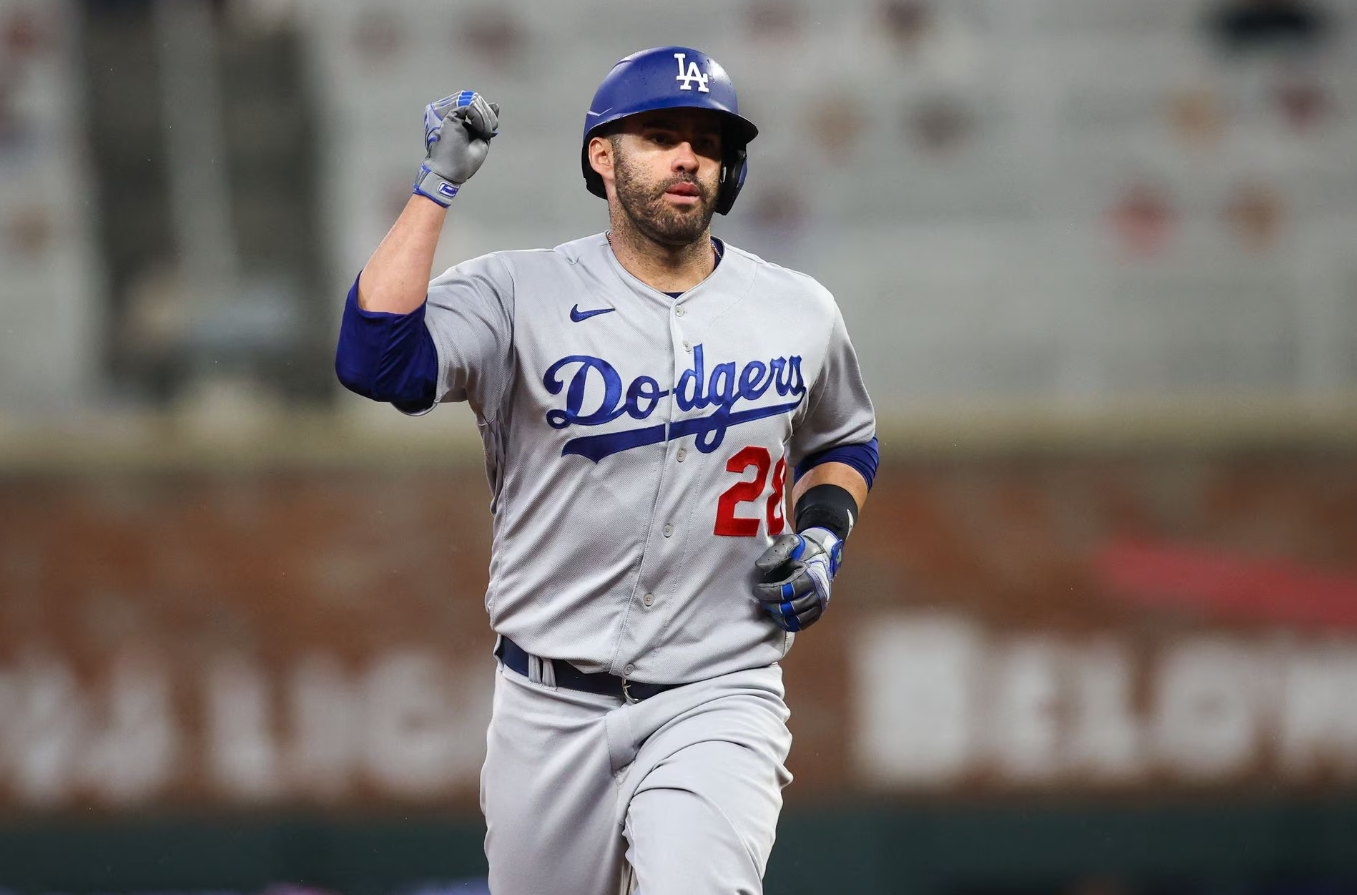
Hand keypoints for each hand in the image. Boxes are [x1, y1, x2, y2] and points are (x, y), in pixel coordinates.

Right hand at [413, 91, 499, 205]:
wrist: (452, 171)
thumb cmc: (466, 162)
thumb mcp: (483, 140)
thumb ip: (488, 123)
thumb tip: (495, 105)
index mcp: (467, 126)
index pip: (481, 111)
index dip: (490, 114)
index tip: (493, 124)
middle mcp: (460, 120)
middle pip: (480, 106)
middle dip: (489, 115)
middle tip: (488, 131)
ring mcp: (455, 118)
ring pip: (475, 104)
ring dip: (485, 117)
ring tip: (484, 132)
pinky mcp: (451, 117)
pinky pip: (469, 107)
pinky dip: (478, 116)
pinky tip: (478, 128)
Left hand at [753, 527, 843, 631]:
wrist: (823, 555)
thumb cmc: (803, 550)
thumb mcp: (789, 544)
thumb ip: (775, 554)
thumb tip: (760, 567)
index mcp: (810, 577)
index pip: (785, 592)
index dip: (767, 593)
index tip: (756, 589)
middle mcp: (817, 594)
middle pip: (788, 608)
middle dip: (770, 604)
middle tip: (761, 599)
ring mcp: (819, 606)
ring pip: (793, 620)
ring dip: (777, 615)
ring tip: (769, 606)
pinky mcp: (818, 613)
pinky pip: (800, 625)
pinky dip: (786, 622)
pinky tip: (778, 614)